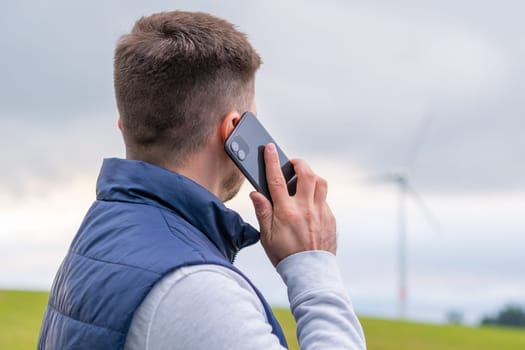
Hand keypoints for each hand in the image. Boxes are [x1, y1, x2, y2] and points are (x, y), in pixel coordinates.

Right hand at [249, 143, 336, 266]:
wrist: (310, 273)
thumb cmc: (285, 256)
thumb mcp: (267, 236)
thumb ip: (263, 212)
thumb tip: (256, 193)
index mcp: (286, 212)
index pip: (277, 179)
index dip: (272, 161)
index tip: (269, 148)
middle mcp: (305, 208)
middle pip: (306, 174)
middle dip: (298, 163)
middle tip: (291, 164)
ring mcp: (321, 212)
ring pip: (320, 183)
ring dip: (311, 177)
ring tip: (302, 181)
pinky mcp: (330, 219)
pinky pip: (325, 199)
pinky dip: (316, 196)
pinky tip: (309, 205)